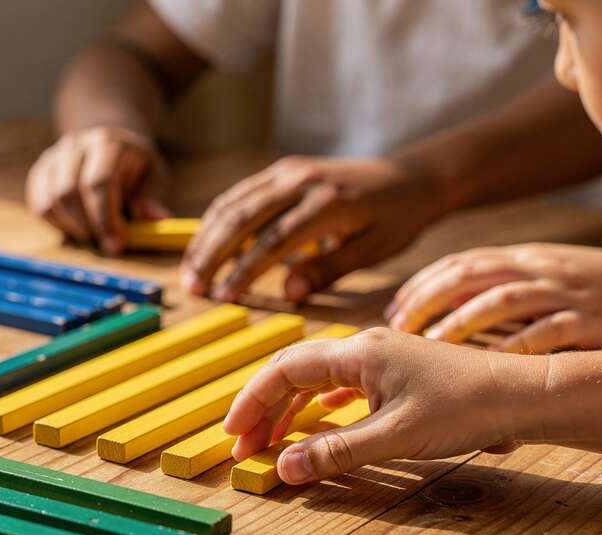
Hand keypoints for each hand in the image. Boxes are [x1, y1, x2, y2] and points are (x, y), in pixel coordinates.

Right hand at [27, 125, 170, 254]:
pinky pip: (39, 205)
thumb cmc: (132, 166)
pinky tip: (74, 227)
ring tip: (90, 234)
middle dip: (87, 226)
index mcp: (107, 144)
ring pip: (51, 201)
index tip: (115, 245)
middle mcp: (76, 146)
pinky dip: (56, 224)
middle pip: (69, 191)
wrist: (106, 144)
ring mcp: (54, 157)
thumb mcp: (151, 175)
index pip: (99, 182)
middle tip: (102, 243)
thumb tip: (152, 219)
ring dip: (71, 227)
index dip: (105, 218)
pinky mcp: (40, 172)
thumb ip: (150, 198)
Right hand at [180, 157, 448, 301]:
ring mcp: (288, 170)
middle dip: (211, 255)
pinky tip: (205, 246)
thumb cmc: (396, 218)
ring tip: (190, 272)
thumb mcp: (372, 250)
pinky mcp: (281, 169)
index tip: (224, 298)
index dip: (244, 271)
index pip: (273, 240)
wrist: (410, 174)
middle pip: (241, 218)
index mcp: (327, 203)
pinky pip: (240, 194)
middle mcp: (301, 180)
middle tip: (192, 289)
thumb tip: (288, 295)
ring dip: (206, 238)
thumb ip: (328, 270)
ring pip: (233, 203)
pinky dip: (217, 220)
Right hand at [222, 328, 546, 484]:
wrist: (524, 395)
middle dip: (264, 407)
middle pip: (292, 371)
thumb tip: (284, 469)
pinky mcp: (396, 371)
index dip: (251, 402)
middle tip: (245, 445)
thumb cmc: (465, 410)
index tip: (234, 435)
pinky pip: (340, 382)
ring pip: (315, 377)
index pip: (283, 370)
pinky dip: (317, 403)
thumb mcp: (395, 438)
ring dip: (289, 408)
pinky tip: (317, 420)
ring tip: (274, 441)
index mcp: (356, 353)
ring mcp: (380, 356)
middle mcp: (363, 347)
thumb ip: (336, 453)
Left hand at [387, 243, 601, 352]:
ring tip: (431, 342)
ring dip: (461, 321)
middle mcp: (536, 269)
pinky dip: (513, 346)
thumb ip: (496, 287)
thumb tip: (444, 307)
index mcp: (522, 257)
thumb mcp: (542, 277)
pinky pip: (545, 332)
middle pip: (469, 276)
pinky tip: (487, 362)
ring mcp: (562, 293)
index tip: (392, 311)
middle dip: (427, 300)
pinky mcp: (588, 319)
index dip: (421, 285)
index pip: (458, 263)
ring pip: (500, 300)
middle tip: (398, 327)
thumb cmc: (593, 289)